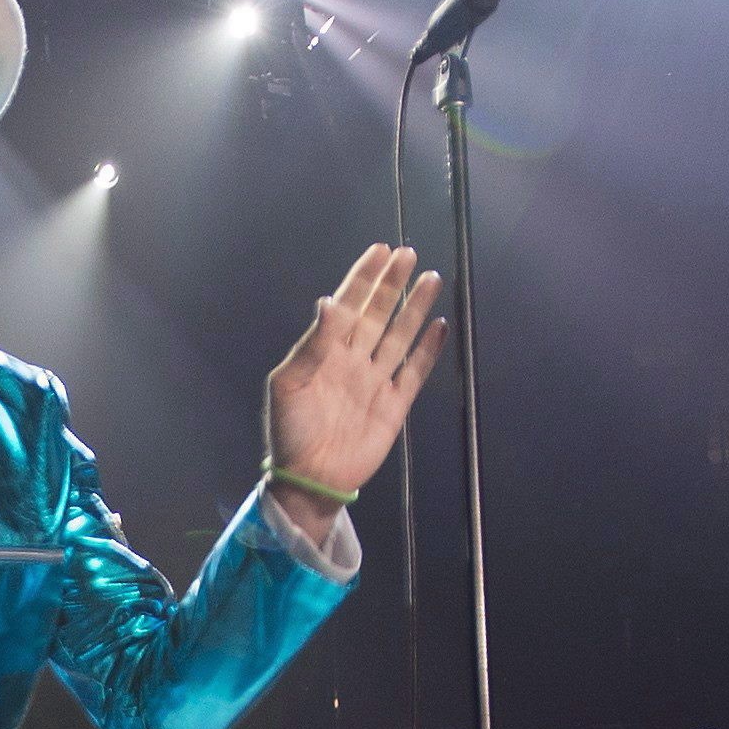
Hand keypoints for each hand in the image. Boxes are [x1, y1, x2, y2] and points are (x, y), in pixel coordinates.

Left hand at [261, 244, 449, 509]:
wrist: (310, 478)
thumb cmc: (290, 431)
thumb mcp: (289, 384)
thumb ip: (313, 344)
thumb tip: (329, 301)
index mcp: (325, 351)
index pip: (349, 304)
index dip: (364, 277)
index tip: (381, 250)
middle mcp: (353, 360)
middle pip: (378, 313)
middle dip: (392, 284)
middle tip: (409, 254)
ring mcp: (375, 381)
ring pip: (400, 336)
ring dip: (415, 308)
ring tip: (431, 279)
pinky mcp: (394, 405)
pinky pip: (414, 372)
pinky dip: (427, 350)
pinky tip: (439, 325)